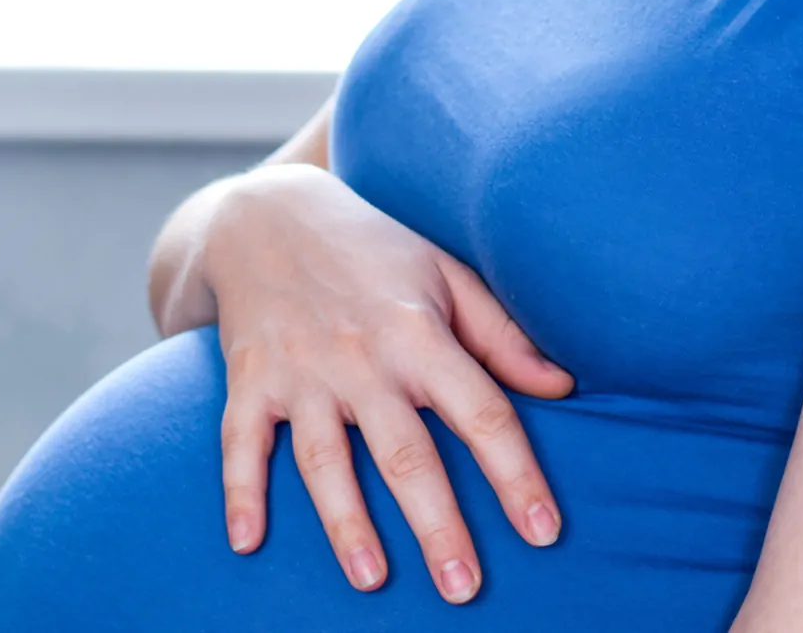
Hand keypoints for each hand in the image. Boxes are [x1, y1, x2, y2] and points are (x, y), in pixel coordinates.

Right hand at [203, 164, 573, 601]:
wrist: (267, 213)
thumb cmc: (375, 250)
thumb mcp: (447, 273)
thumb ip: (503, 334)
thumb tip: (563, 387)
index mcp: (420, 333)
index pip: (481, 412)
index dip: (515, 474)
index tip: (543, 532)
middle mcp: (362, 357)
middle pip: (405, 453)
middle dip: (437, 524)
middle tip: (463, 589)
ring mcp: (301, 373)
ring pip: (325, 461)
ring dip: (347, 523)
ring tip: (372, 579)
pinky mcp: (250, 380)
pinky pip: (240, 443)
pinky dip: (240, 492)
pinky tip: (249, 543)